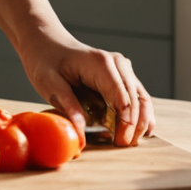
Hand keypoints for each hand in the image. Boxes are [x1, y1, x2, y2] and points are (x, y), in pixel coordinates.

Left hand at [16, 30, 155, 146]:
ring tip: (130, 142)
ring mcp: (122, 68)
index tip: (119, 142)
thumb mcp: (49, 84)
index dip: (125, 123)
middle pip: (136, 100)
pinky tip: (144, 130)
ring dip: (141, 122)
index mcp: (101, 64)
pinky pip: (137, 95)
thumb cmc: (46, 62)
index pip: (123, 98)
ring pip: (142, 98)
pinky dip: (141, 113)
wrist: (47, 43)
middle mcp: (117, 64)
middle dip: (133, 126)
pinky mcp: (122, 75)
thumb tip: (81, 134)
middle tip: (122, 146)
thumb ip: (68, 106)